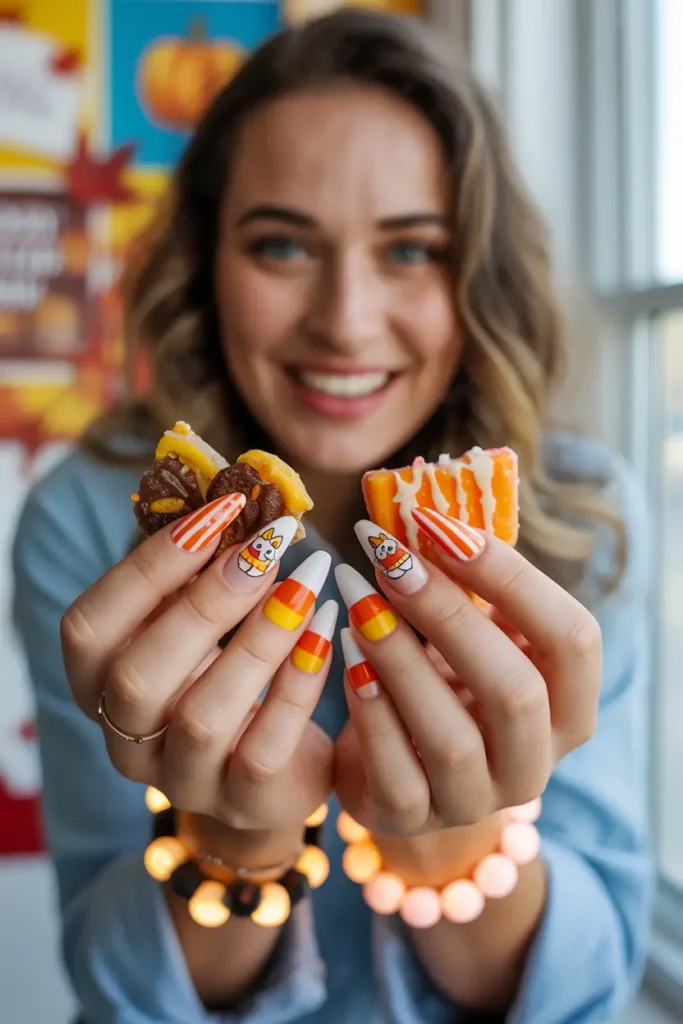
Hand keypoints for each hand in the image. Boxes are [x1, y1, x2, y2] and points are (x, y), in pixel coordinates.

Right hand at [61, 500, 334, 856]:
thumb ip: (199, 570)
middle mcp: (126, 739)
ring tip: (308, 578)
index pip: (89, 627)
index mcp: (98, 684)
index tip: (219, 509)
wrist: (275, 764)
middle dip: (206, 602)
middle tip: (268, 545)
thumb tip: (234, 494)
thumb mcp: (201, 622)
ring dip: (260, 636)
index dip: (148, 567)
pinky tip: (328, 625)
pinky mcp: (245, 801)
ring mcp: (183, 780)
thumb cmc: (230, 672)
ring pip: (203, 716)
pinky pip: (266, 746)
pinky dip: (300, 680)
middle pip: (138, 677)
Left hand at [333, 515, 601, 836]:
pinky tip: (345, 653)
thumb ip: (469, 590)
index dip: (513, 579)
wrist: (391, 765)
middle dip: (451, 616)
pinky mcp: (412, 818)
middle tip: (392, 559)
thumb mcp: (468, 637)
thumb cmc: (441, 682)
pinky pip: (394, 768)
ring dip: (400, 656)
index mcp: (567, 707)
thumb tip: (434, 518)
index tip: (444, 527)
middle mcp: (534, 761)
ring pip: (452, 737)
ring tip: (358, 595)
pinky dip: (369, 706)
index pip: (573, 640)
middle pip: (516, 691)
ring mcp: (475, 801)